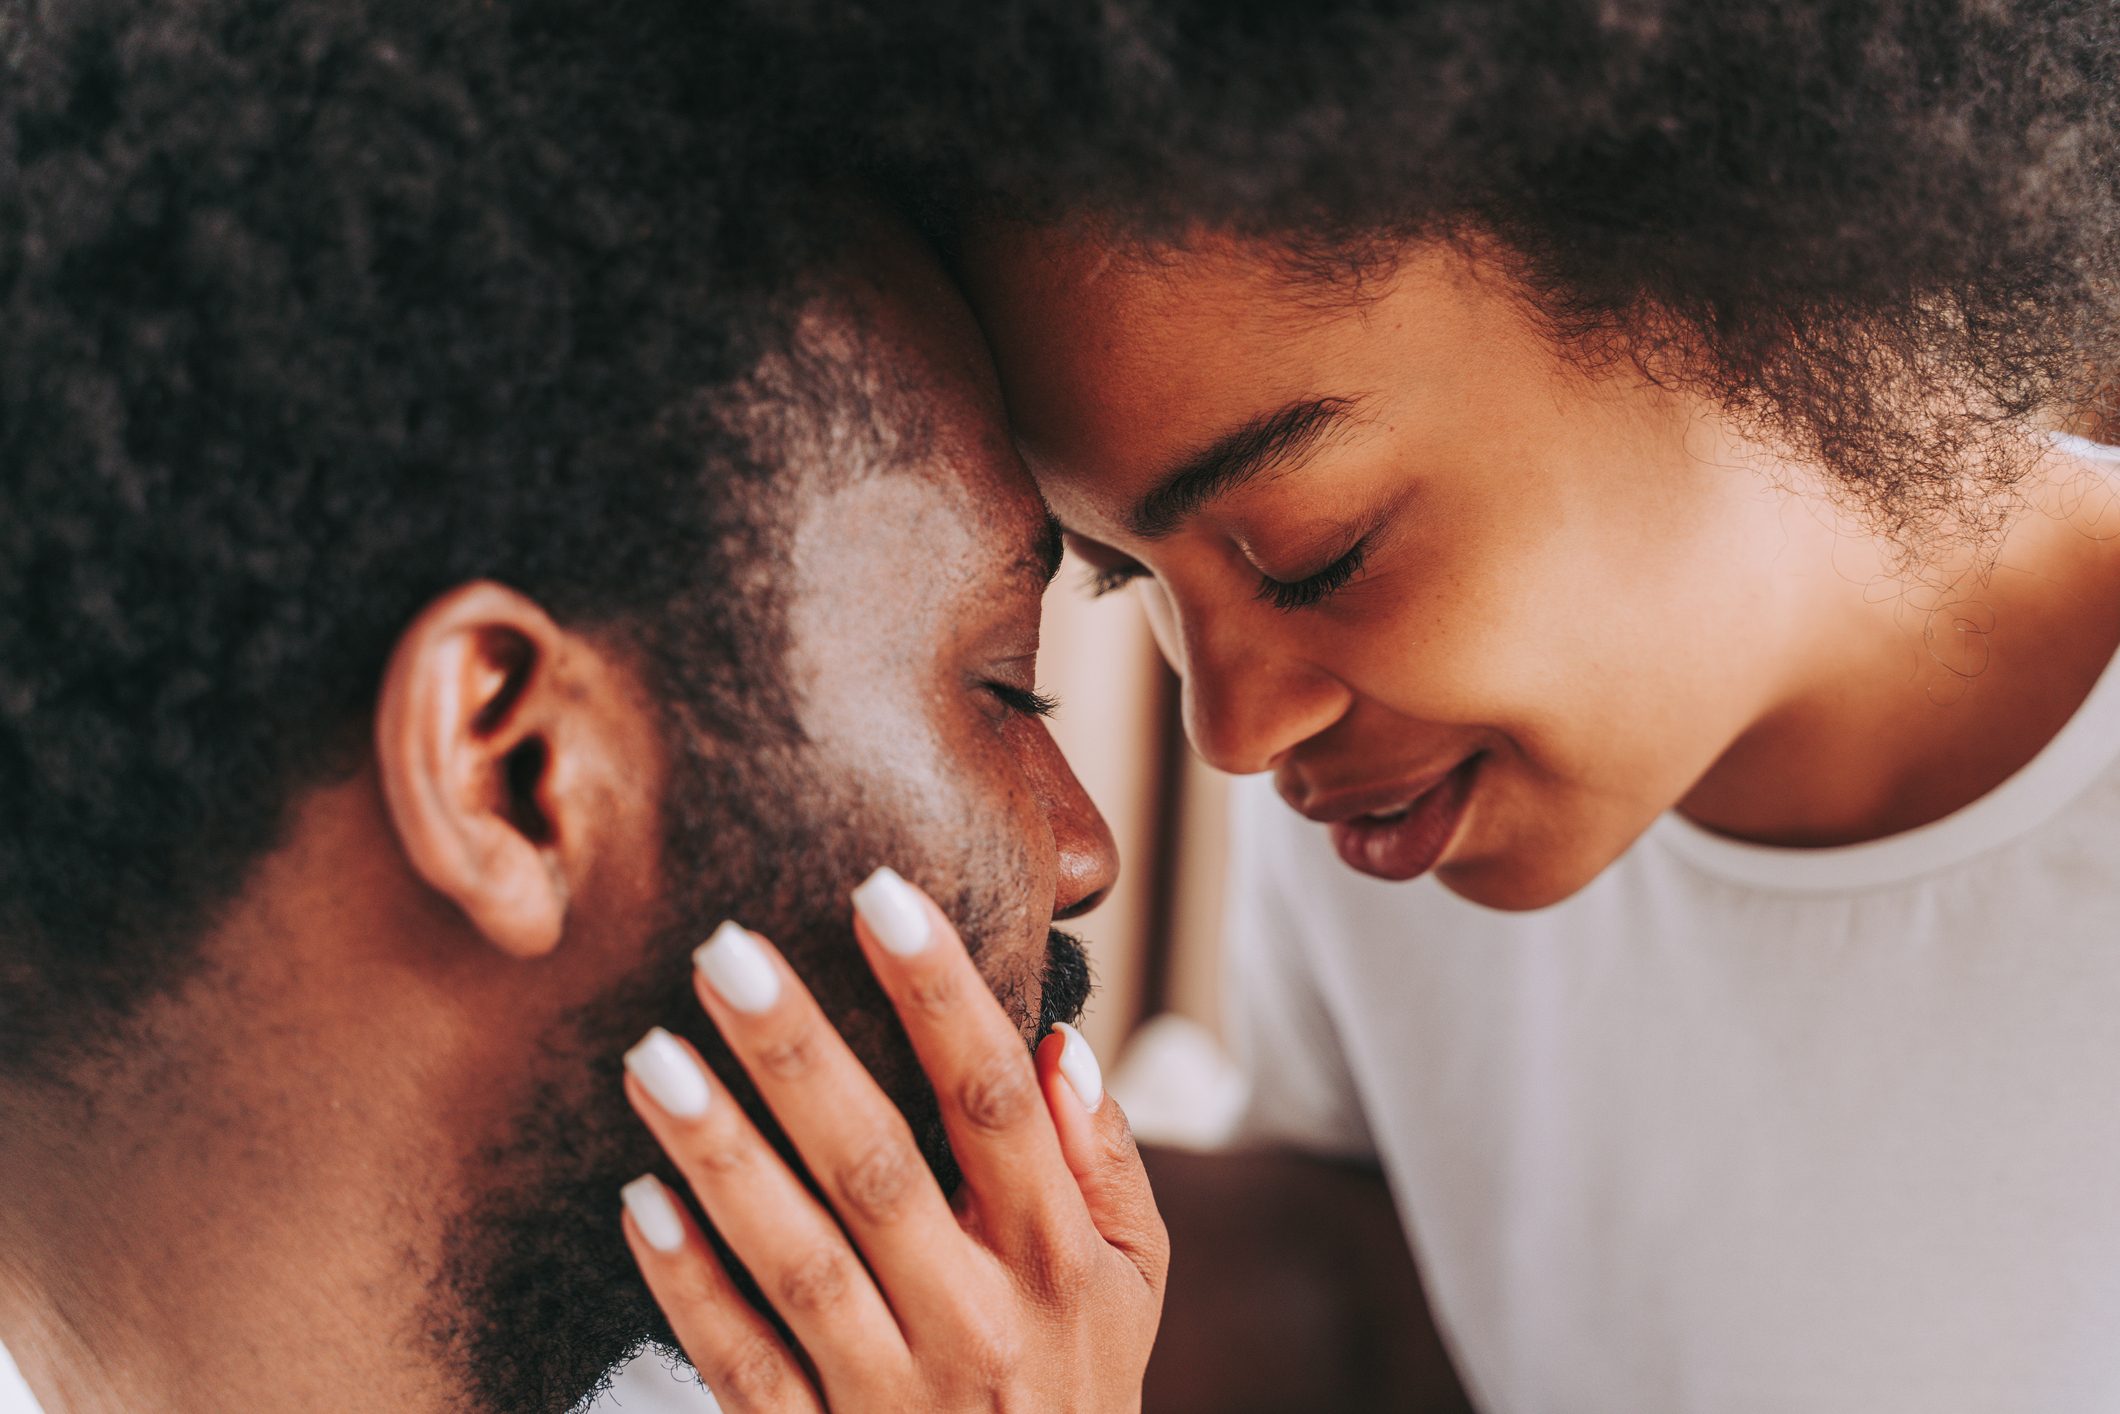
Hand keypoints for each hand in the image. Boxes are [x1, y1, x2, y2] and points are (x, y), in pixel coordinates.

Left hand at [616, 867, 1168, 1410]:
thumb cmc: (1074, 1387)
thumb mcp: (1134, 1287)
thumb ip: (1105, 1164)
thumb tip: (1059, 1042)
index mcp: (1060, 1261)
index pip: (997, 1104)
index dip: (941, 994)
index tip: (880, 893)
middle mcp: (981, 1322)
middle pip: (880, 1168)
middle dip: (800, 1054)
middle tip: (724, 951)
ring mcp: (895, 1395)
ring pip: (800, 1261)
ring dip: (722, 1155)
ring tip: (651, 1058)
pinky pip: (746, 1368)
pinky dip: (692, 1288)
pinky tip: (641, 1202)